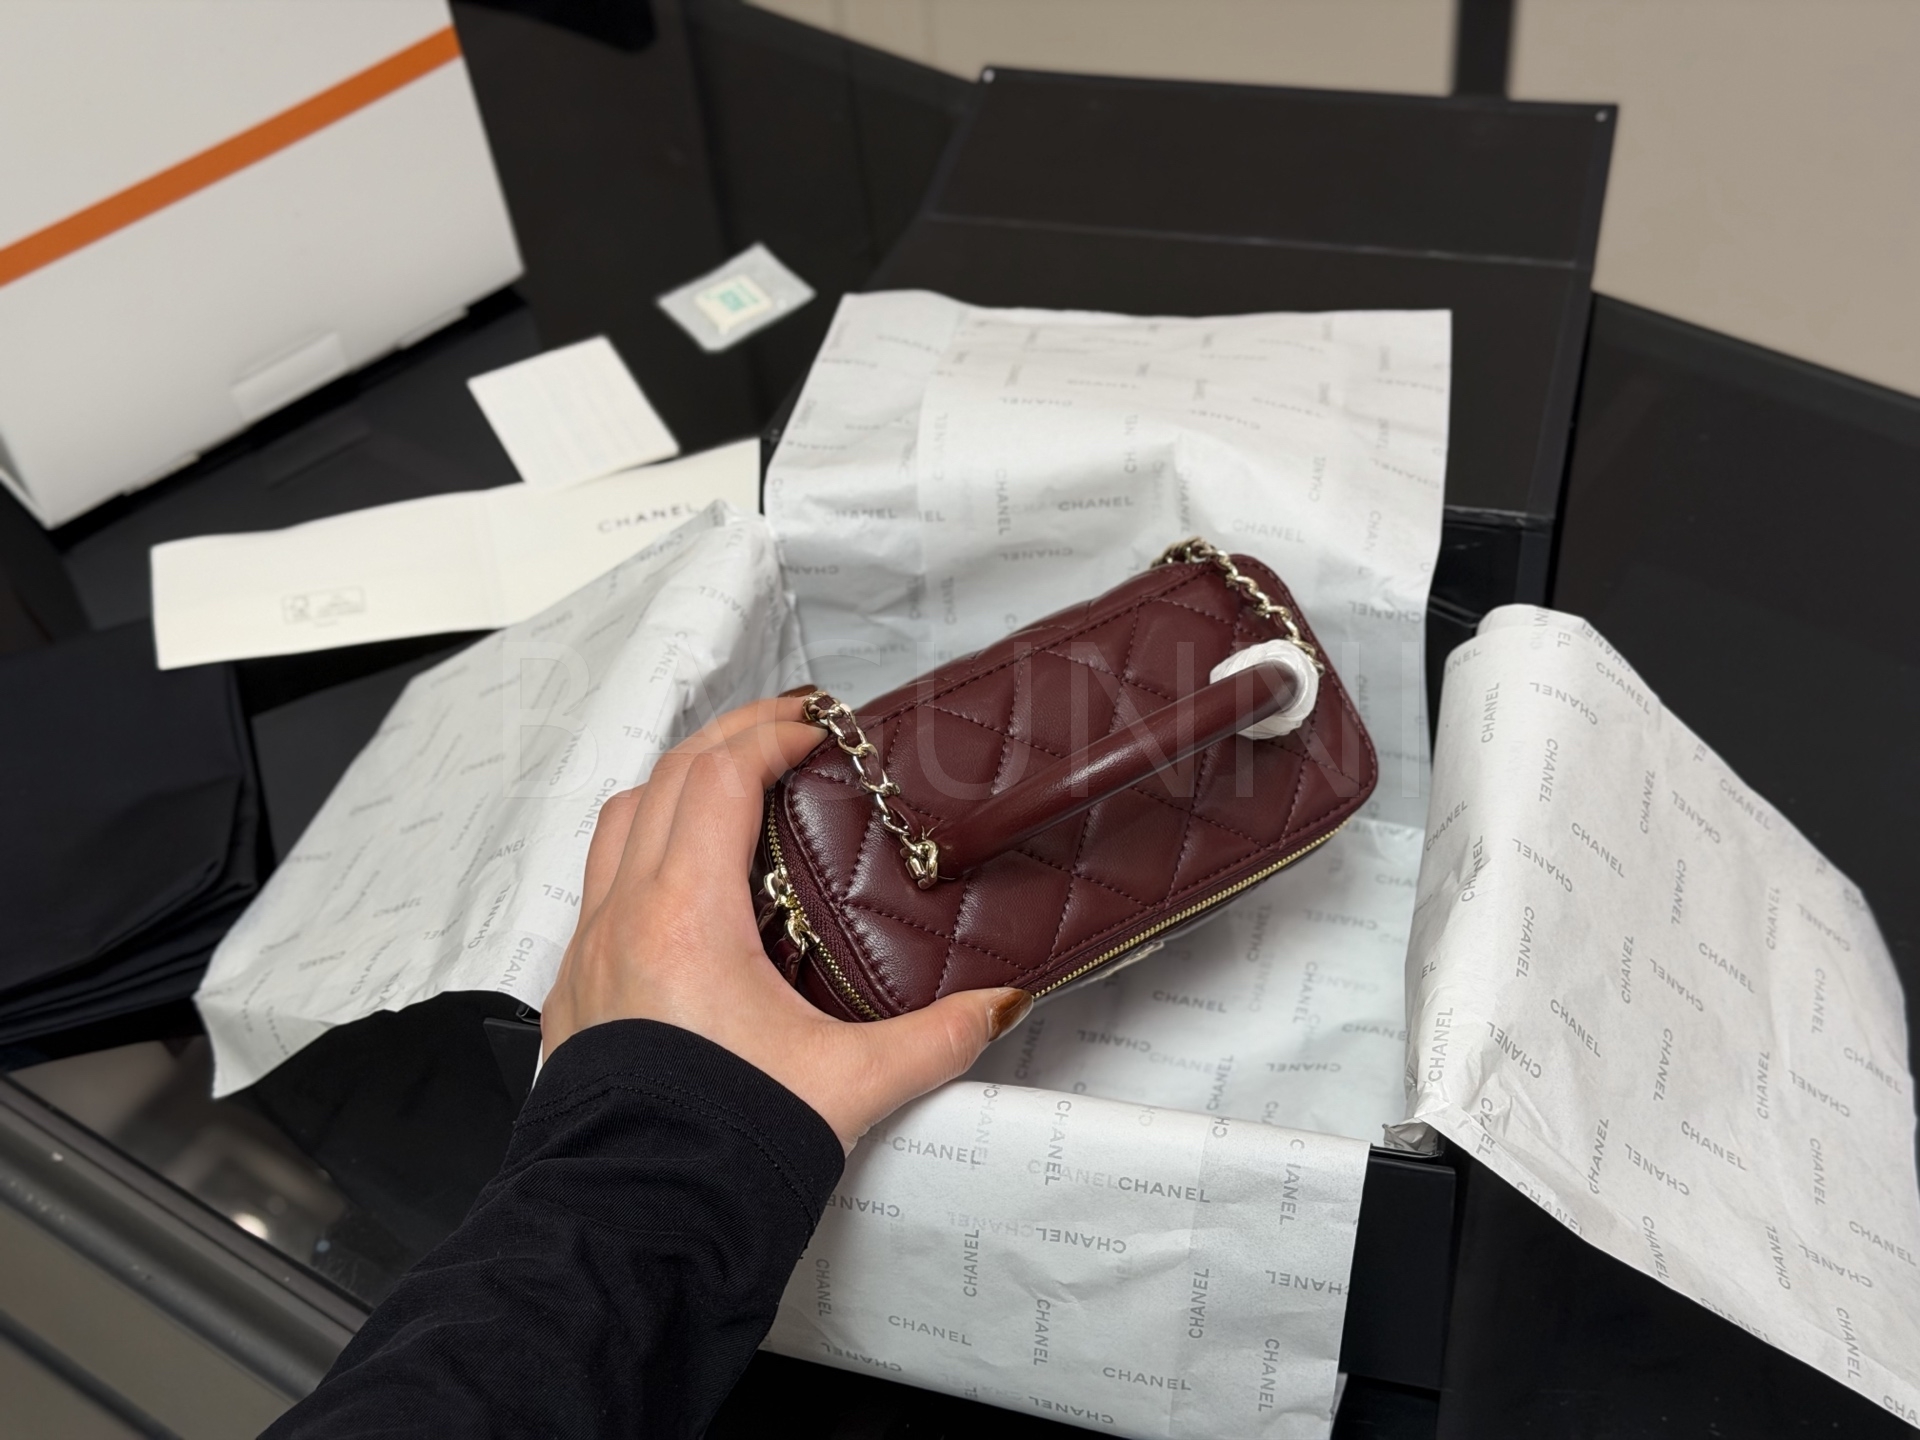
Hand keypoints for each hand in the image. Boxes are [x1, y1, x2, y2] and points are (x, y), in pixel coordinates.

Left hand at [539, 695, 1033, 1150]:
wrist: (634, 1230)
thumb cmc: (718, 1149)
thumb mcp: (848, 1085)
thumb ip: (934, 1039)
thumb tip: (997, 1007)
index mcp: (684, 917)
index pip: (721, 777)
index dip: (771, 734)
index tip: (818, 726)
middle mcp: (623, 918)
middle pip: (666, 778)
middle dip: (728, 740)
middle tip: (787, 732)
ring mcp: (589, 952)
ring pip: (619, 823)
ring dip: (676, 787)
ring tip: (734, 788)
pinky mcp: (576, 992)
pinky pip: (599, 883)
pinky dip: (644, 849)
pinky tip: (689, 885)